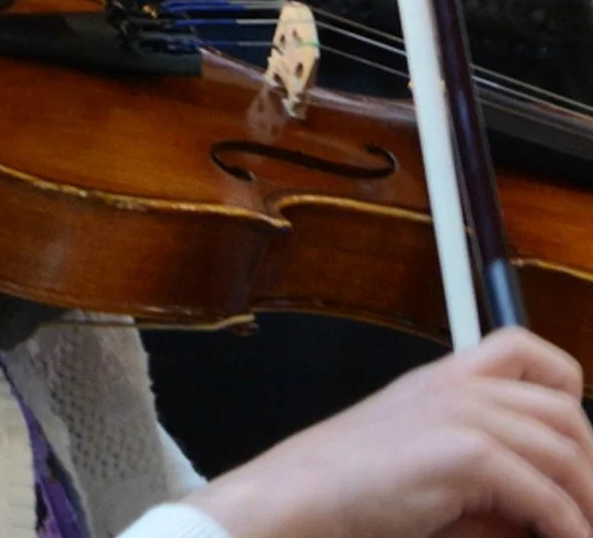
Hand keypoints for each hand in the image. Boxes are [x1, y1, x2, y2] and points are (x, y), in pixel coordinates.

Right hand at [185, 327, 592, 537]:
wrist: (304, 492)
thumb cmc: (352, 485)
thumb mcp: (425, 462)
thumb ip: (487, 476)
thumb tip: (546, 512)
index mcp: (442, 378)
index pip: (523, 347)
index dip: (566, 385)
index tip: (573, 442)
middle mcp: (455, 385)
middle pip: (562, 408)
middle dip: (588, 463)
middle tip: (583, 505)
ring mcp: (459, 413)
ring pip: (563, 446)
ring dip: (584, 499)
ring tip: (578, 532)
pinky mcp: (462, 453)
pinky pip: (544, 493)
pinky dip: (566, 526)